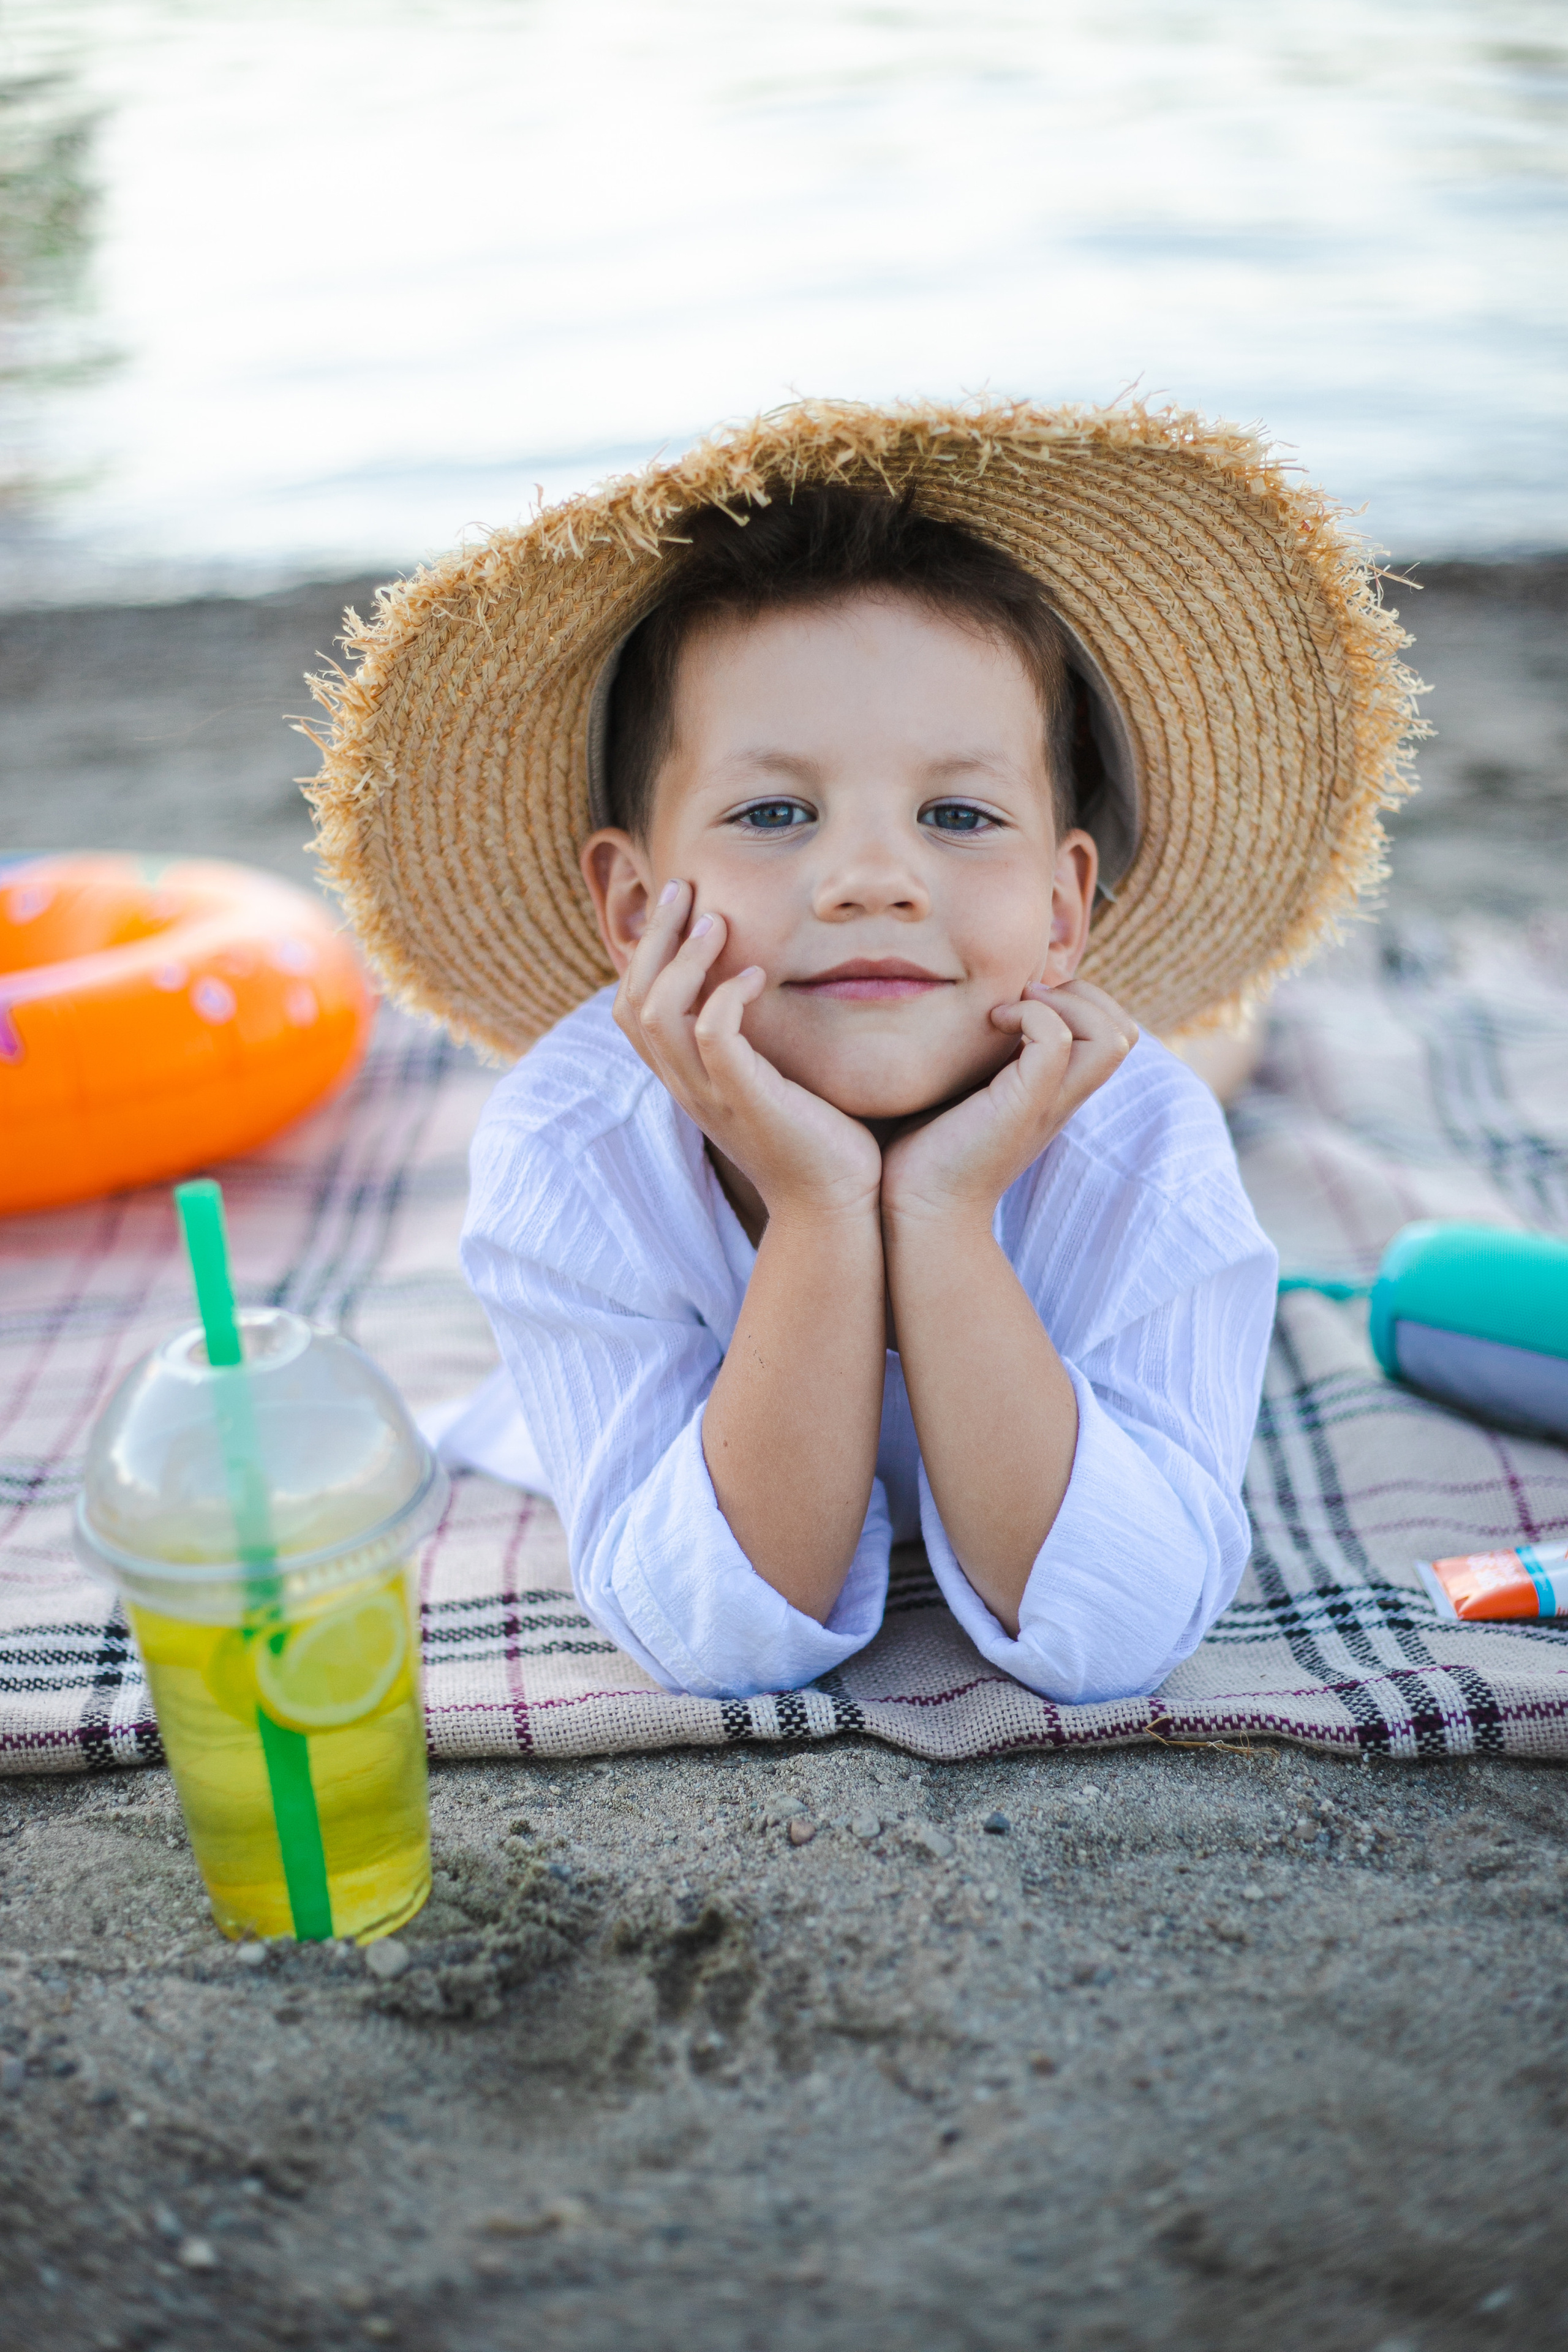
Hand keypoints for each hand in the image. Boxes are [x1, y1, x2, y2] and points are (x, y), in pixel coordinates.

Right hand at [614, 880, 882, 1223]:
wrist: (833, 1204)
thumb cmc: (813, 1136)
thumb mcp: (768, 1078)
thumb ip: (750, 1038)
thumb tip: (758, 983)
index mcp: (684, 1078)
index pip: (630, 1006)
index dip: (643, 950)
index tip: (676, 902)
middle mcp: (685, 1085)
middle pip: (632, 1000)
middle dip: (653, 938)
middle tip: (684, 888)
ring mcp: (710, 1095)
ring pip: (658, 1014)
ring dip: (683, 960)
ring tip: (716, 921)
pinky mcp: (745, 1101)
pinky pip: (712, 1039)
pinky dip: (725, 999)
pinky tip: (755, 977)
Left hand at [881, 979, 1138, 1228]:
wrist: (918, 1205)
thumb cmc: (928, 1147)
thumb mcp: (967, 1088)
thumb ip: (986, 1054)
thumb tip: (968, 1010)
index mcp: (1057, 1091)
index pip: (1113, 1033)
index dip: (1082, 999)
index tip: (1022, 1001)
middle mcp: (1063, 1097)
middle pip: (1125, 1032)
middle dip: (1083, 994)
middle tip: (1023, 998)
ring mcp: (1050, 1103)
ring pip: (1113, 1037)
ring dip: (1066, 1003)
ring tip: (1012, 1009)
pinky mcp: (1023, 1105)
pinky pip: (1057, 1041)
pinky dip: (1030, 1014)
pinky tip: (991, 1023)